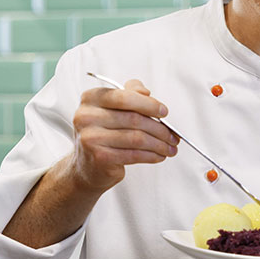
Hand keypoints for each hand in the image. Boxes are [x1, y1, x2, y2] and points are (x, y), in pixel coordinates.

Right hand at [70, 78, 177, 193]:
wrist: (87, 166)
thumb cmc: (104, 133)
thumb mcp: (112, 108)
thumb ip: (129, 93)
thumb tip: (146, 92)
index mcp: (90, 98)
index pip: (124, 97)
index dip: (149, 104)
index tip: (164, 112)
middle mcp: (86, 116)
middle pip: (134, 119)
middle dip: (160, 128)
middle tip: (173, 136)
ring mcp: (91, 138)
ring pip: (137, 138)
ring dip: (159, 144)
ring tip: (170, 147)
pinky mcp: (99, 157)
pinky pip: (134, 155)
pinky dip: (151, 155)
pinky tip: (159, 155)